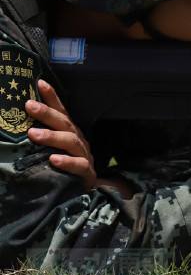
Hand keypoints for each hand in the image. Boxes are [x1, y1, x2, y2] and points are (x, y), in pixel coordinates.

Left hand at [26, 79, 132, 196]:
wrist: (85, 192)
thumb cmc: (64, 169)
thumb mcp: (53, 151)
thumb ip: (41, 139)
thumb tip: (19, 128)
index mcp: (70, 133)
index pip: (61, 112)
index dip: (52, 98)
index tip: (39, 83)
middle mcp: (78, 141)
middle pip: (65, 123)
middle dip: (47, 113)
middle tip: (29, 105)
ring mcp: (84, 156)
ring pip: (71, 142)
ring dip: (52, 137)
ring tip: (33, 134)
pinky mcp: (87, 173)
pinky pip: (78, 166)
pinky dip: (66, 162)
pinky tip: (53, 160)